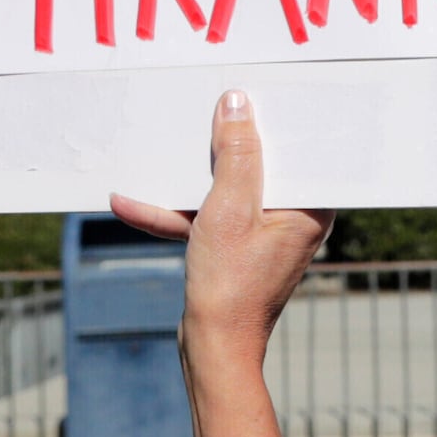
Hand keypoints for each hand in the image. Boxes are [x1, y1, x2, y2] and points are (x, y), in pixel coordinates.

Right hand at [112, 90, 333, 346]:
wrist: (211, 349)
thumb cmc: (230, 286)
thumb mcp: (229, 209)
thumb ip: (236, 154)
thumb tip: (237, 104)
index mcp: (310, 207)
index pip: (300, 149)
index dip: (279, 118)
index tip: (260, 88)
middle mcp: (293, 217)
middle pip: (260, 163)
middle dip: (226, 140)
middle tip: (206, 104)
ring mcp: (263, 234)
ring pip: (227, 189)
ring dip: (187, 179)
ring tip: (158, 147)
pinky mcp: (235, 248)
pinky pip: (206, 217)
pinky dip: (172, 212)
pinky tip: (127, 202)